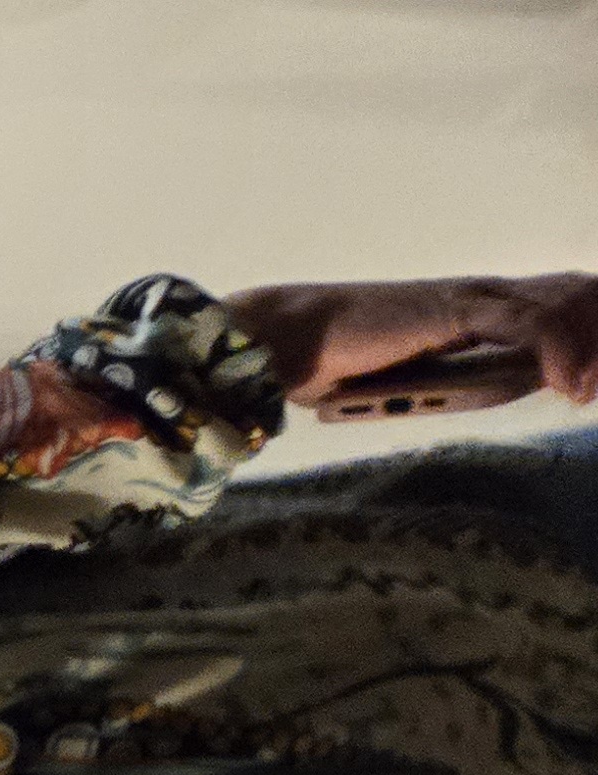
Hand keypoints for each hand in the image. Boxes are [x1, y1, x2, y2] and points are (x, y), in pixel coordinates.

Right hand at [223, 273, 597, 404]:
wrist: (288, 341)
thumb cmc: (335, 364)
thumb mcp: (410, 377)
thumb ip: (452, 379)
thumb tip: (492, 398)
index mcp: (477, 307)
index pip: (559, 301)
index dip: (591, 330)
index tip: (593, 381)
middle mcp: (486, 294)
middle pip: (577, 294)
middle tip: (597, 388)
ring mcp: (476, 298)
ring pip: (568, 305)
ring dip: (593, 349)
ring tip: (591, 392)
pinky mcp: (462, 309)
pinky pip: (534, 326)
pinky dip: (563, 355)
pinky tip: (570, 387)